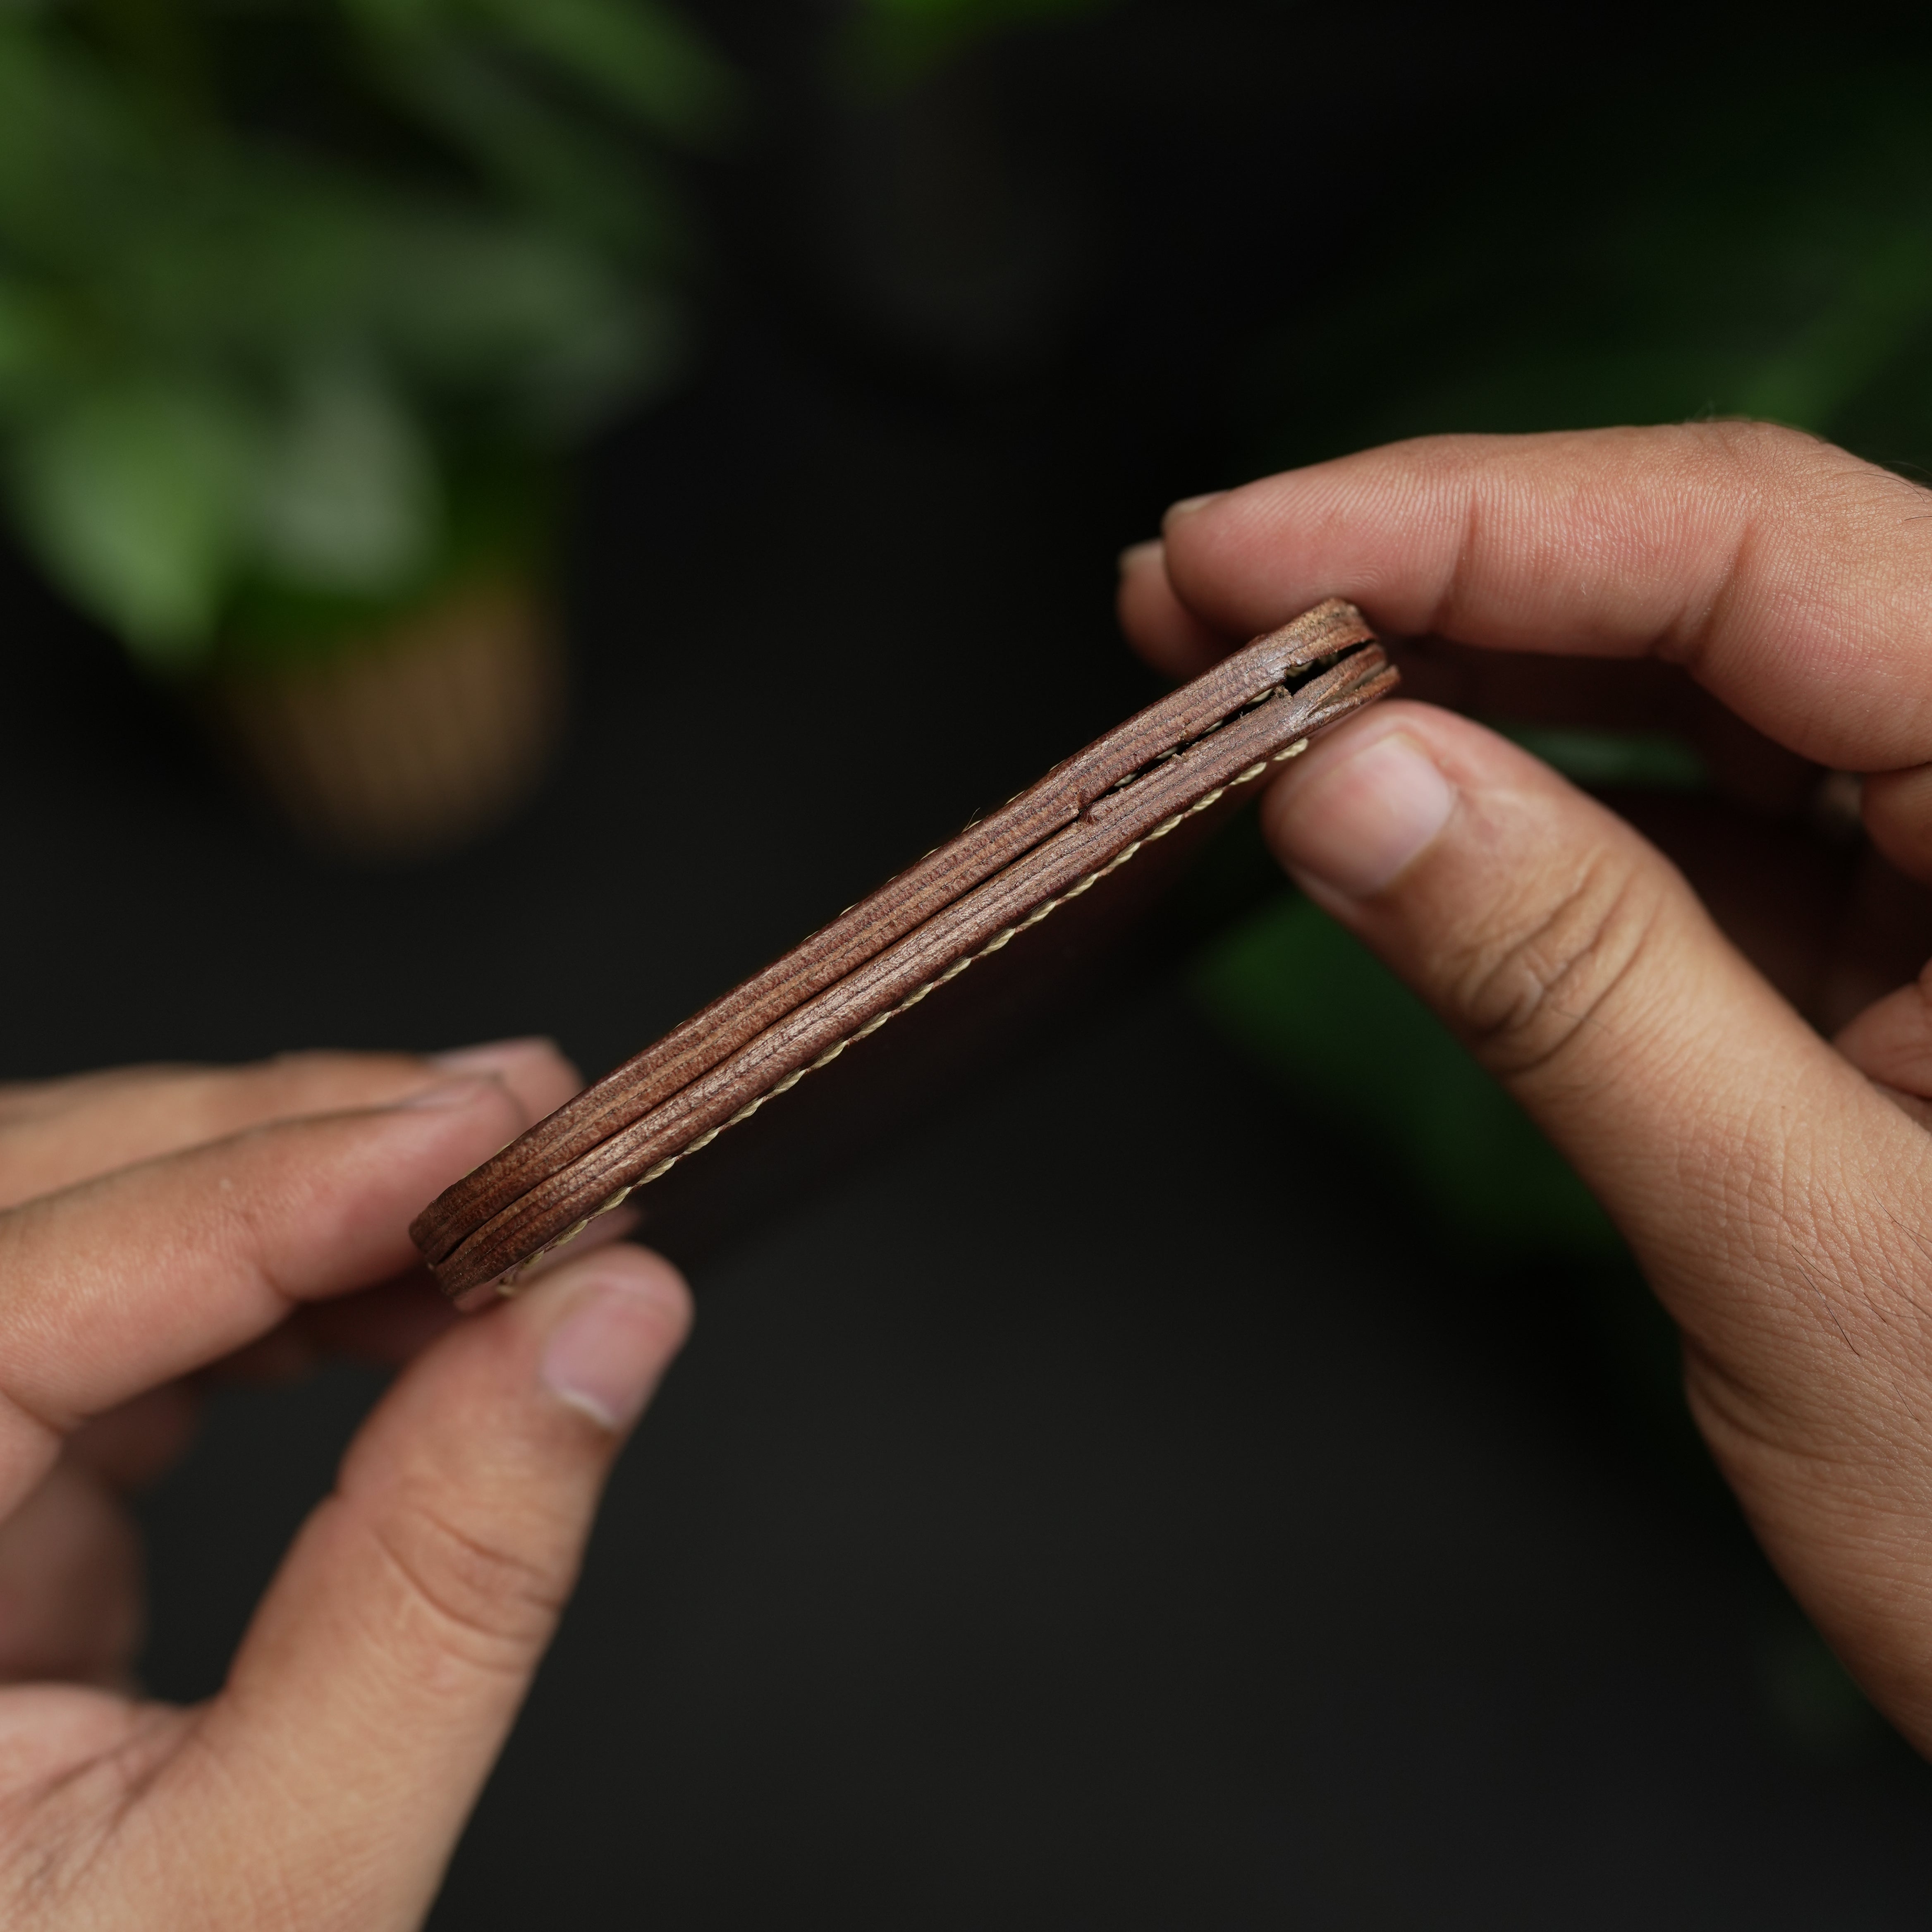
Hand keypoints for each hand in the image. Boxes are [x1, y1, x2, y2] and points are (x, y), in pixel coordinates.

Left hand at [0, 1042, 689, 1926]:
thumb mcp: (282, 1875)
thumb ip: (444, 1583)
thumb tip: (603, 1324)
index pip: (10, 1308)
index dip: (261, 1194)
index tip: (477, 1134)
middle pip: (24, 1209)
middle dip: (286, 1142)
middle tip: (514, 1129)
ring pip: (72, 1226)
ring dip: (295, 1184)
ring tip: (491, 1192)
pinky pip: (122, 1314)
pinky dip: (284, 1275)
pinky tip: (409, 1284)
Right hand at [1121, 423, 1931, 1751]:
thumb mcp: (1802, 1246)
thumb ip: (1575, 985)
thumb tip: (1351, 783)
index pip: (1757, 552)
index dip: (1465, 520)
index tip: (1240, 547)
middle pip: (1717, 584)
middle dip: (1440, 575)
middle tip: (1207, 591)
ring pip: (1694, 690)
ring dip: (1467, 678)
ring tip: (1262, 675)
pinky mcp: (1901, 941)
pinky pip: (1698, 820)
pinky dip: (1532, 809)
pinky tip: (1395, 804)